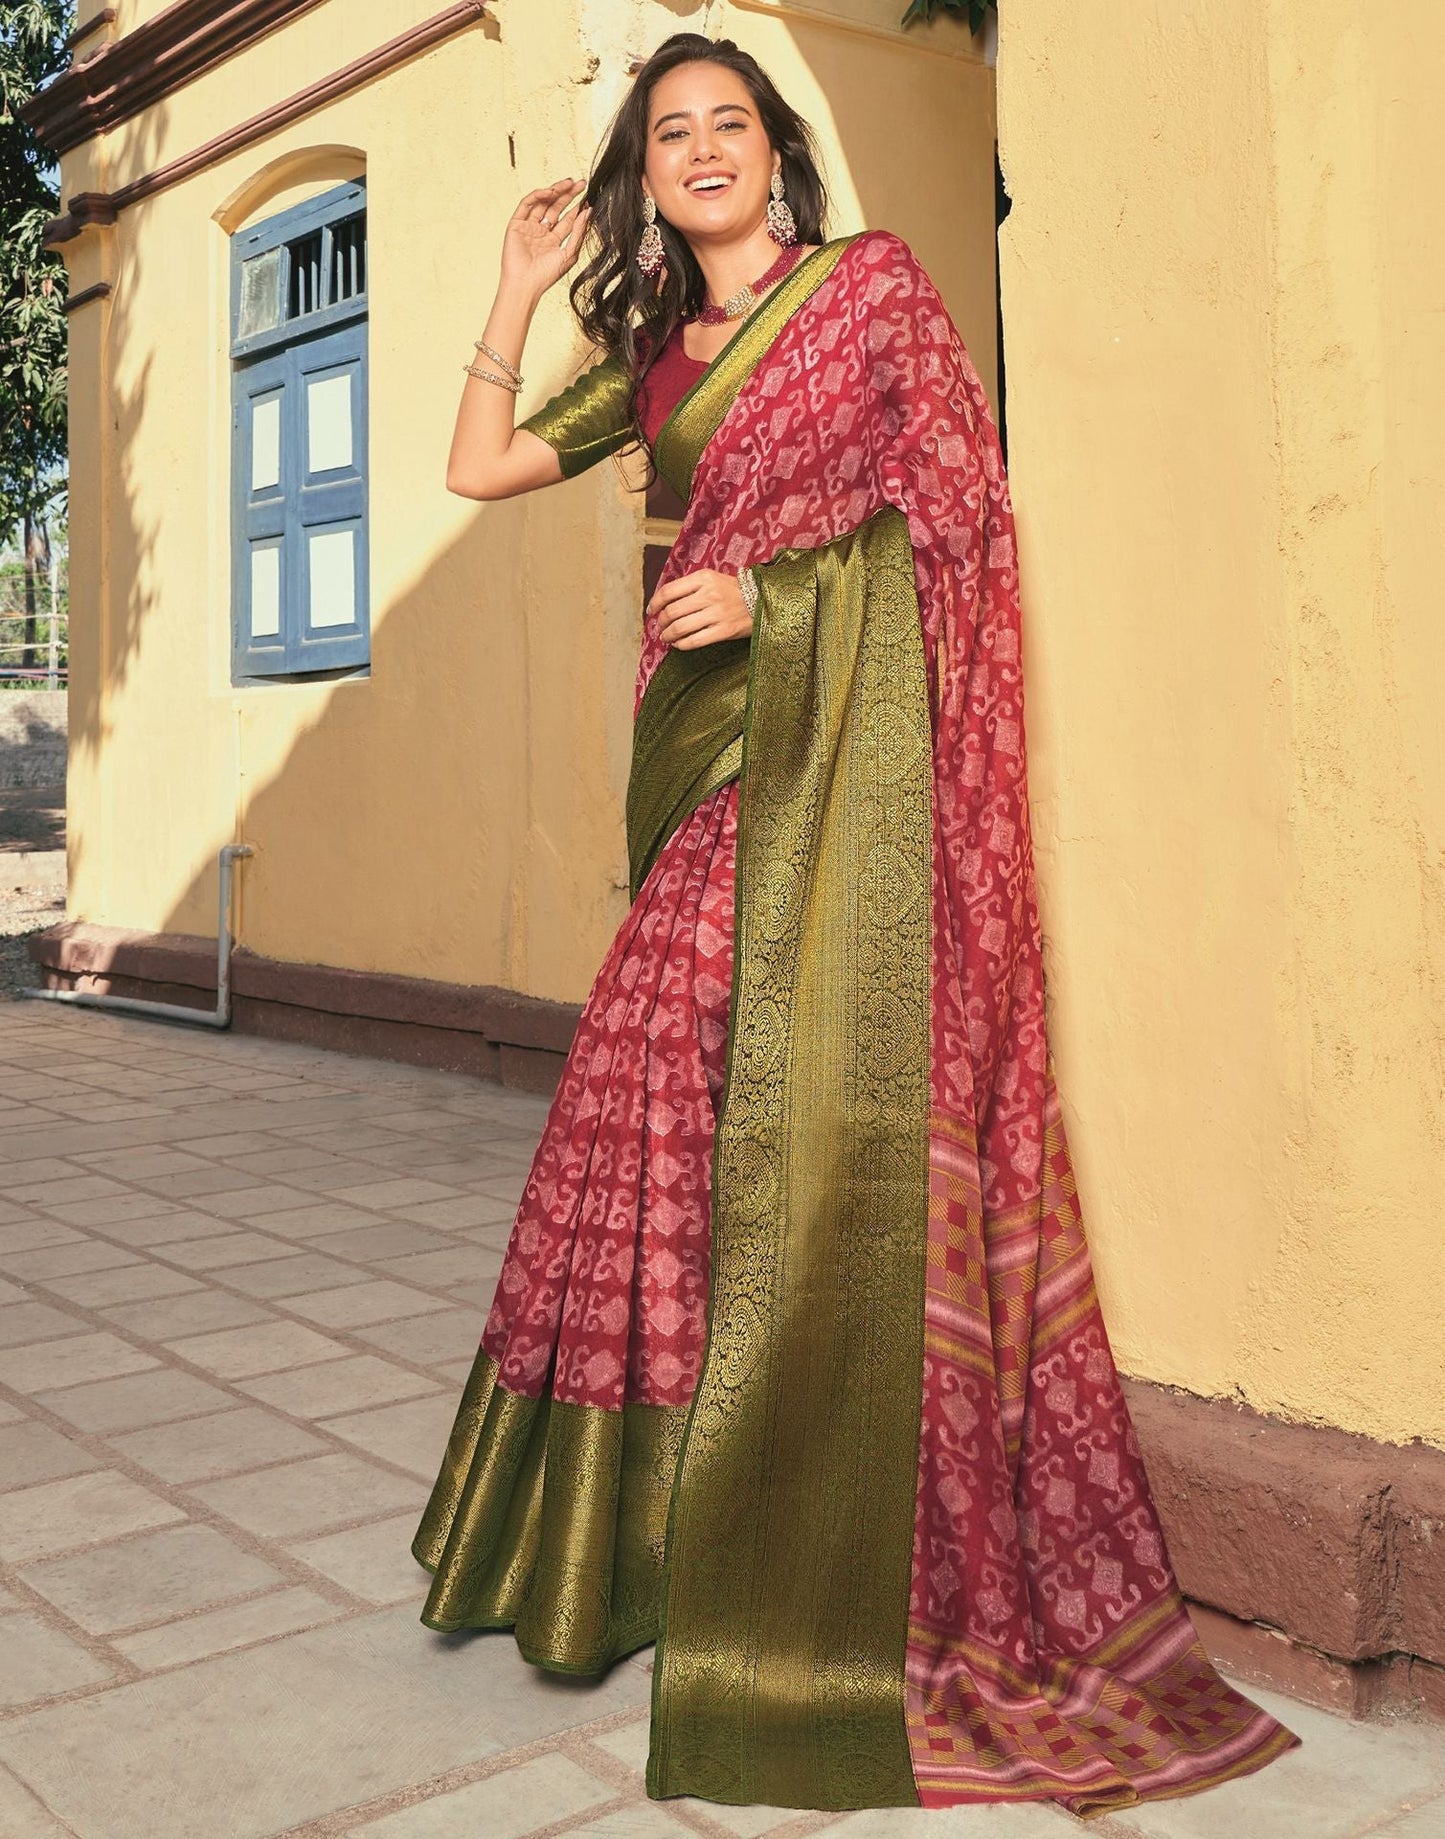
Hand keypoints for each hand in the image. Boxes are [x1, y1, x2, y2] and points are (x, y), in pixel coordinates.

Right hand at [499, 178, 590, 300]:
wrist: (525, 284)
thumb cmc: (546, 275)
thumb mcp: (569, 253)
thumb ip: (578, 232)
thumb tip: (588, 211)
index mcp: (553, 240)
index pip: (567, 219)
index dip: (577, 208)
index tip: (588, 198)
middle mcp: (541, 231)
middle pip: (556, 207)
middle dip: (568, 195)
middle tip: (581, 183)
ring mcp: (528, 226)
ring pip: (542, 202)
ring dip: (555, 191)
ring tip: (568, 183)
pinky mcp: (516, 223)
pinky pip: (527, 204)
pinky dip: (538, 195)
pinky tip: (550, 192)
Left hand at [647, 568, 753, 648]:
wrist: (763, 601)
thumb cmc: (734, 591)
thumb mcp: (713, 579)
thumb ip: (691, 587)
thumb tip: (665, 602)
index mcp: (703, 578)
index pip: (668, 592)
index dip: (655, 603)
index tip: (651, 611)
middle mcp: (709, 595)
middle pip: (672, 612)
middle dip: (661, 622)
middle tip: (660, 627)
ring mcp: (716, 614)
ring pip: (680, 628)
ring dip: (668, 635)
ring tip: (666, 637)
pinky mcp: (723, 631)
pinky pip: (694, 641)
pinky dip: (681, 645)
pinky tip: (679, 644)